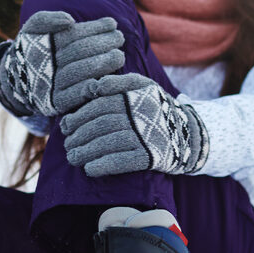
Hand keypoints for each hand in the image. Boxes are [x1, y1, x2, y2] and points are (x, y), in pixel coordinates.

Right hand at [0, 11, 124, 116]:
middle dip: (101, 44)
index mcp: (41, 45)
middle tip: (120, 38)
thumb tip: (69, 21)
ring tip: (120, 56)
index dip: (94, 28)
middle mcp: (44, 65)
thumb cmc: (34, 48)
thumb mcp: (34, 28)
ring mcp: (50, 85)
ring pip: (78, 73)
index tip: (112, 23)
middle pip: (77, 52)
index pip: (71, 35)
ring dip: (101, 64)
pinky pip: (76, 96)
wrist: (20, 79)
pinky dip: (92, 88)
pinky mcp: (57, 103)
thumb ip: (47, 20)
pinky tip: (109, 79)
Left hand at [60, 74, 208, 176]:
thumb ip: (119, 83)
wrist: (188, 134)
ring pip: (108, 143)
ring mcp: (145, 136)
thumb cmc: (156, 108)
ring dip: (86, 152)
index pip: (99, 105)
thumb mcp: (143, 86)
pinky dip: (103, 165)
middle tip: (67, 145)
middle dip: (79, 136)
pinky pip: (122, 162)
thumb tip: (94, 87)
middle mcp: (140, 114)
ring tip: (73, 158)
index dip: (79, 116)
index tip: (65, 126)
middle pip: (101, 124)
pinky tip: (89, 170)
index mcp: (135, 96)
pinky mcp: (150, 156)